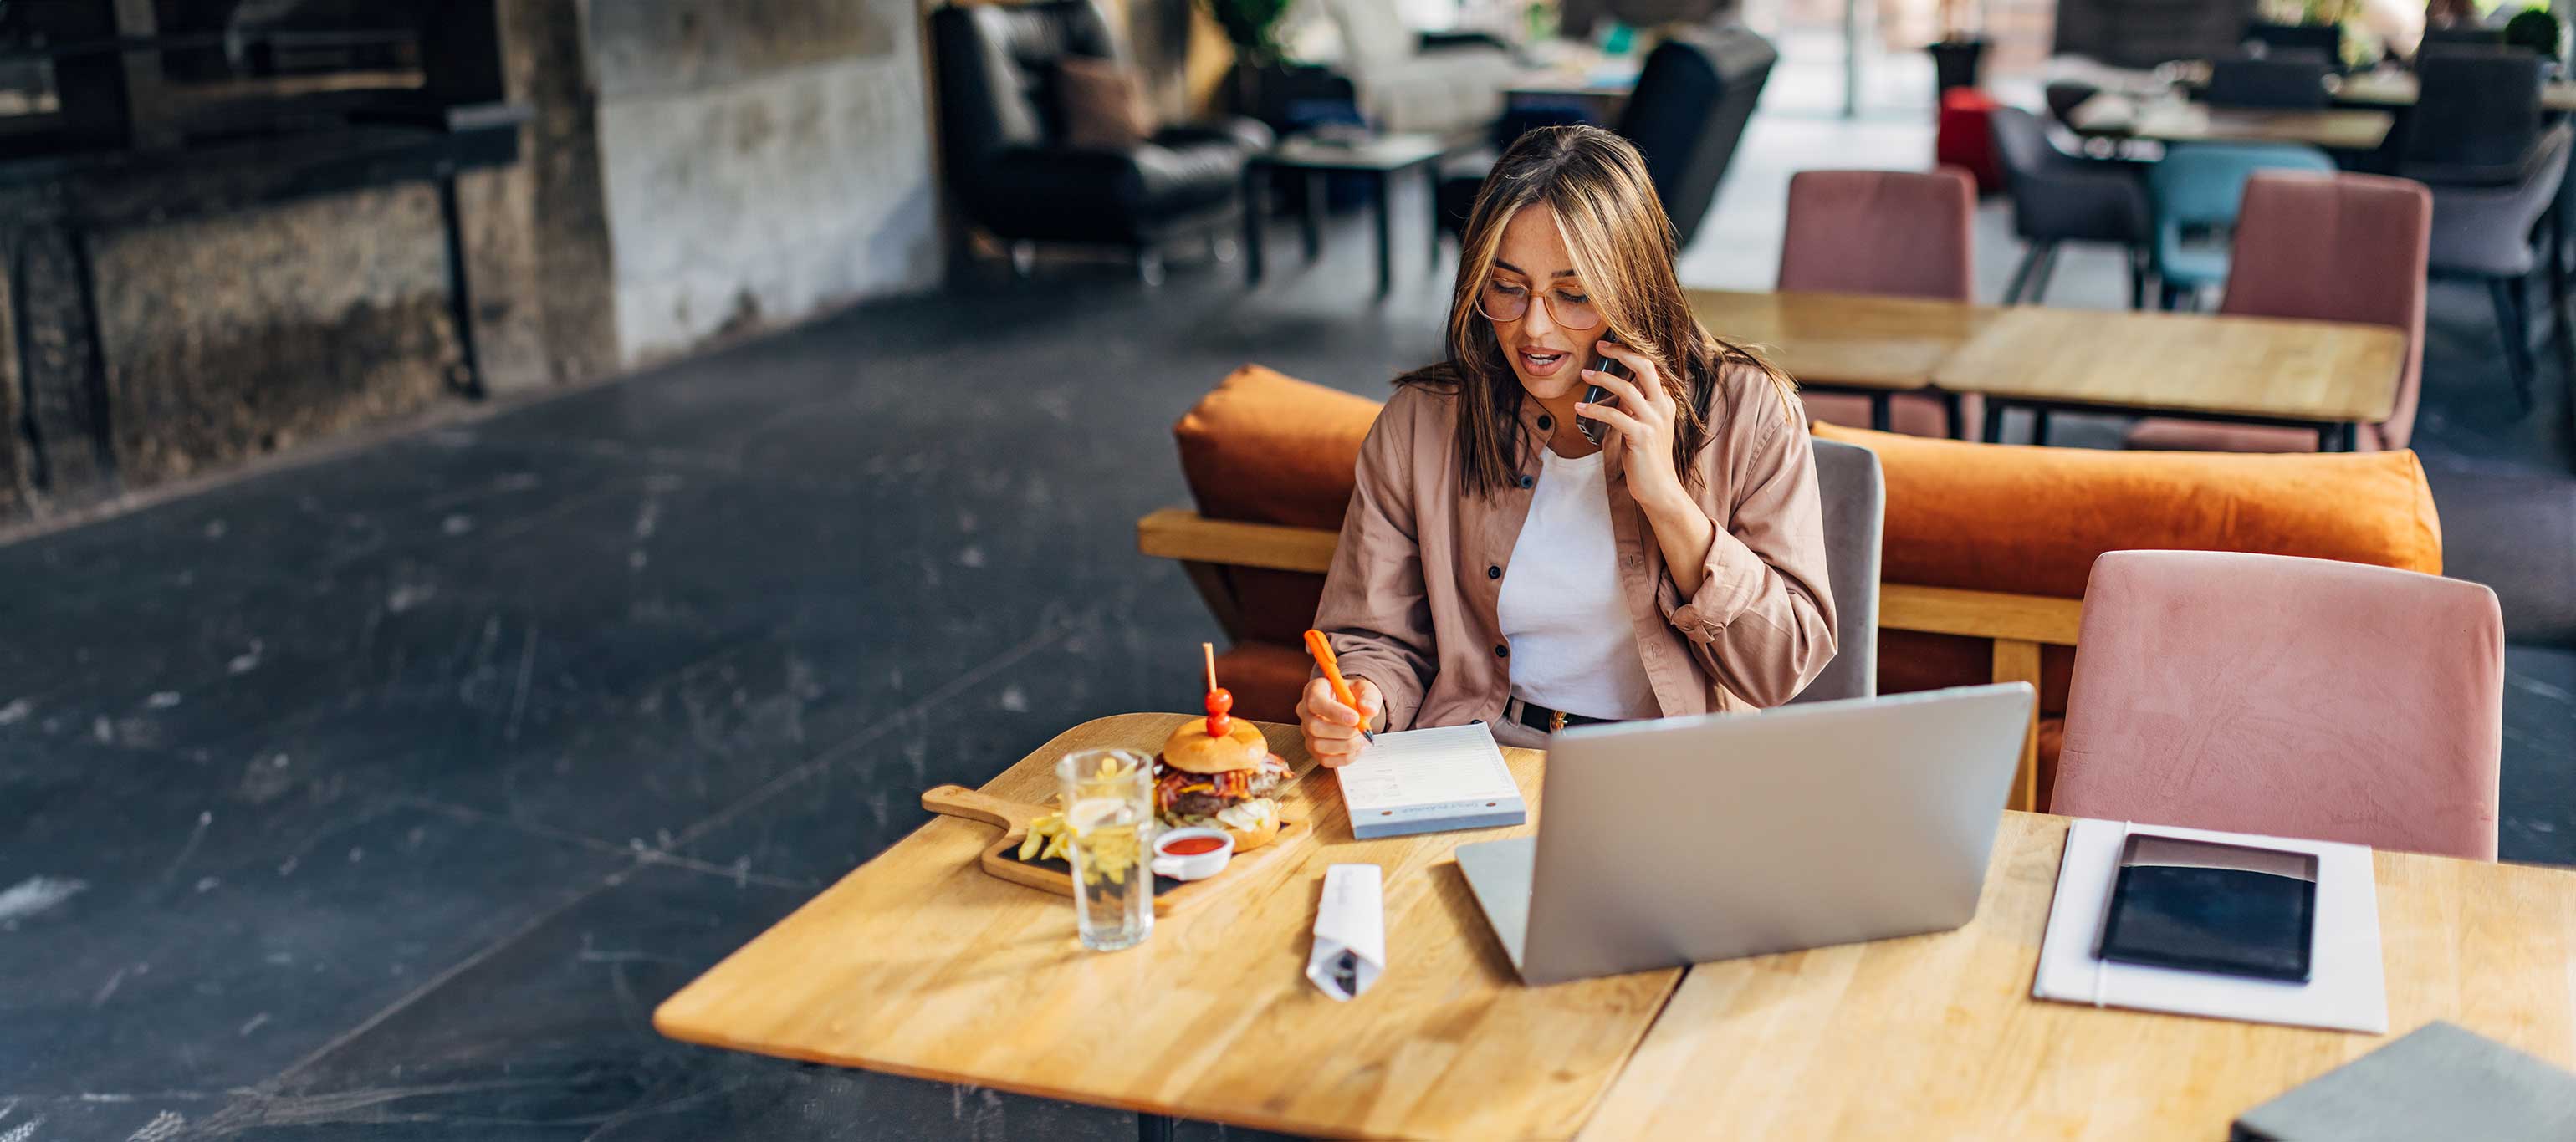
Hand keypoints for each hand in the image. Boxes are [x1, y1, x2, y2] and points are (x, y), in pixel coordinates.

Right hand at [1297, 676, 1382, 768]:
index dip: (1334, 712)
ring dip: (1346, 745)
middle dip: (1343, 732)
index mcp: (1314, 690)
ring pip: (1318, 745)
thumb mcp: (1365, 689)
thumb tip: (1369, 709)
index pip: (1315, 702)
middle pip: (1314, 726)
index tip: (1355, 718)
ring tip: (1361, 738)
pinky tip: (1357, 748)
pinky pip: (1325, 759)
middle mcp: (1305, 712)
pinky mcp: (1314, 749)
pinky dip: (1345, 757)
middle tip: (1361, 729)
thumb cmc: (1354, 696)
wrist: (1353, 710)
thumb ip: (1369, 697)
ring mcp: (1307, 732)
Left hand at [1575, 339, 1686, 512]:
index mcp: (1665, 402)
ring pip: (1628, 389)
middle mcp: (1663, 407)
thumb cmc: (1647, 457)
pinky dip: (1595, 409)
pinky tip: (1579, 408)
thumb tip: (1616, 388)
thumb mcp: (1643, 425)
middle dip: (1621, 353)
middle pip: (1645, 367)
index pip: (1650, 367)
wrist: (1659, 488)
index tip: (1608, 345)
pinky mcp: (1642, 437)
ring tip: (1584, 375)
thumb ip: (1634, 406)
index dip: (1629, 352)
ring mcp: (1654, 422)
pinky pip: (1615, 416)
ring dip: (1603, 379)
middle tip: (1599, 347)